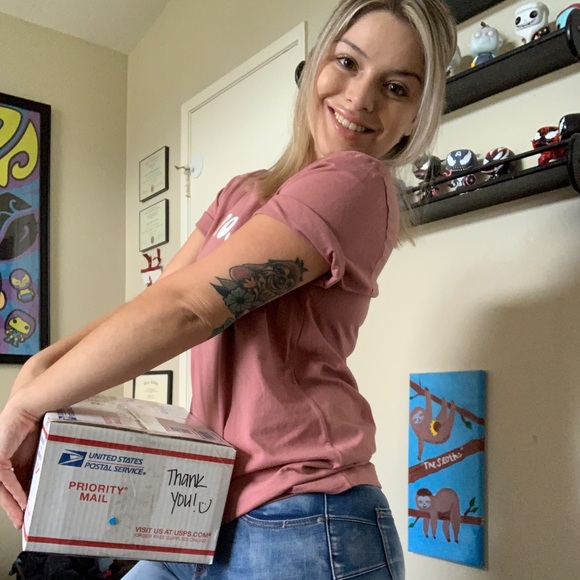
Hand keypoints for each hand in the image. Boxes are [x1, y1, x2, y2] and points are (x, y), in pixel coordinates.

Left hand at [0, 404, 38, 528]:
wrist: (31, 407)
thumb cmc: (37, 422)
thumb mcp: (38, 451)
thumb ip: (36, 468)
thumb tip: (43, 485)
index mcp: (9, 460)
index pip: (12, 486)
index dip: (18, 501)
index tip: (26, 513)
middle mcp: (0, 462)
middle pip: (4, 491)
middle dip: (13, 509)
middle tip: (21, 522)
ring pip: (2, 490)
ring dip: (12, 505)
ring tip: (21, 517)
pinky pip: (5, 480)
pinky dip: (14, 492)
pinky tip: (22, 502)